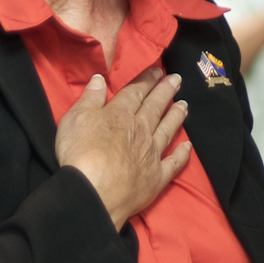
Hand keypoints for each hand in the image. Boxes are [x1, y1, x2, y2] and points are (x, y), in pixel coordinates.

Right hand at [54, 68, 190, 230]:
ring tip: (185, 105)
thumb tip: (99, 78)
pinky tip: (188, 147)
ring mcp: (151, 154)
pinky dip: (182, 154)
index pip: (135, 92)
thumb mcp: (75, 118)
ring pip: (167, 130)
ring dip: (176, 116)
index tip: (157, 70)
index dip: (145, 80)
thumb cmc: (79, 153)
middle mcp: (140, 131)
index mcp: (120, 115)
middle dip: (165, 92)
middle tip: (177, 80)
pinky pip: (173, 163)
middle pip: (154, 108)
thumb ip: (90, 98)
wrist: (94, 192)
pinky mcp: (156, 177)